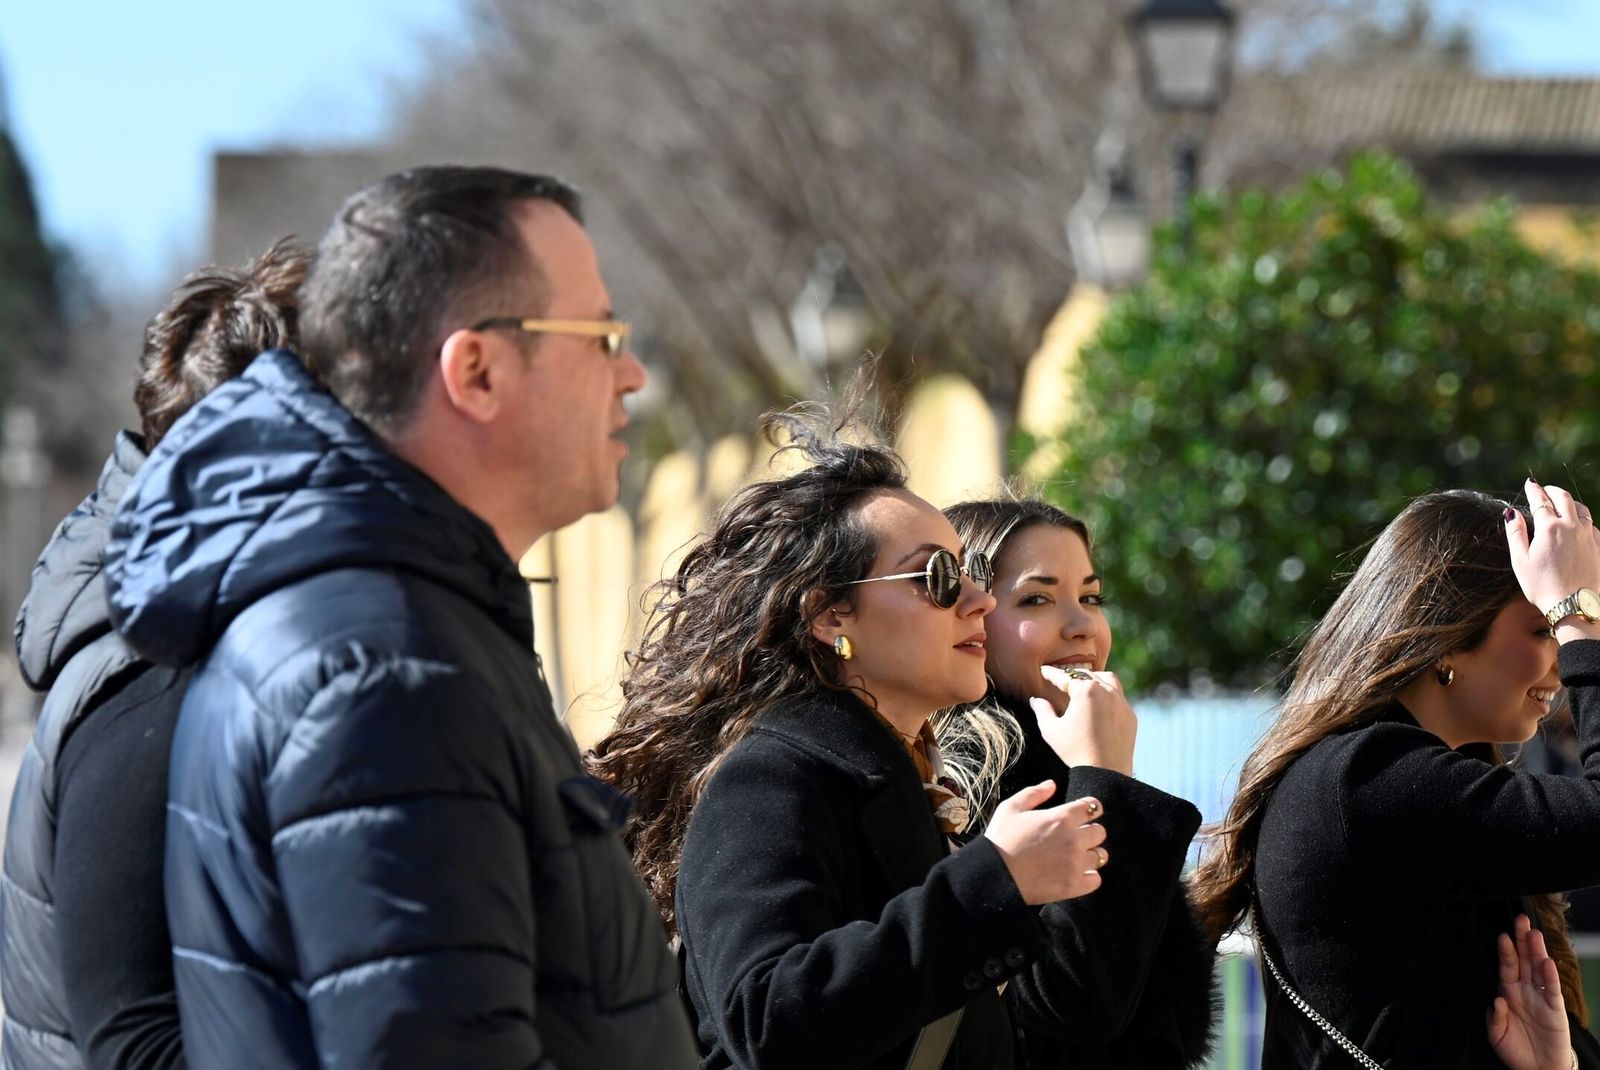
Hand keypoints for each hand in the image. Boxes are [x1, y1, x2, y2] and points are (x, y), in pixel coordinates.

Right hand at [983, 783, 1106, 905]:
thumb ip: (1034, 793)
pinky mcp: (1074, 885)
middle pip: (1100, 832)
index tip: (1082, 815)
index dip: (1088, 809)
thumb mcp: (1011, 808)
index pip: (1093, 806)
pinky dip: (1089, 877)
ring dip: (1090, 855)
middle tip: (1074, 838)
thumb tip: (1052, 784)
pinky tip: (1075, 874)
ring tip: (1074, 858)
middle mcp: (1074, 839)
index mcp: (1062, 817)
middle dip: (1089, 832)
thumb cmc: (1000, 839)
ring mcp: (1076, 864)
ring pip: (1101, 856)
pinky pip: (1096, 880)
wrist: (994, 875)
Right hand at [1034, 666, 1136, 774]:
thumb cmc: (1075, 751)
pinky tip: (1100, 703)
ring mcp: (1121, 702)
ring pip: (1107, 679)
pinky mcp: (1130, 715)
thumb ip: (1042, 710)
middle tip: (1061, 679)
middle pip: (1086, 675)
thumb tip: (1036, 700)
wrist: (1106, 772)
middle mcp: (1106, 691)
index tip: (1044, 671)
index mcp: (1085, 691)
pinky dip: (1108, 694)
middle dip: (1072, 675)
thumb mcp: (1051, 730)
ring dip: (1094, 679)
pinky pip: (1119, 696)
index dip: (1052, 673)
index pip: (1064, 677)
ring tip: (1084, 686)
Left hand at [1487, 914, 1570, 1069]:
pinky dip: (1550, 976)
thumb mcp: (1495, 1034)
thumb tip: (1497, 1001)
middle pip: (1524, 960)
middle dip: (1522, 940)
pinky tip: (1547, 962)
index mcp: (1508, 992)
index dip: (1505, 951)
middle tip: (1521, 920)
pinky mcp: (1555, 1010)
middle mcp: (1525, 990)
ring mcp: (1541, 998)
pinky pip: (1552, 991)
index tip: (1502, 935)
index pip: (1507, 966)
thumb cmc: (1515, 1048)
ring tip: (1534, 934)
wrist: (1537, 1068)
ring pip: (1539, 969)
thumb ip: (1494, 1018)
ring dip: (1537, 952)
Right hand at [1508, 480, 1599, 630]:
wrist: (1575, 605)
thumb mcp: (1520, 561)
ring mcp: (1589, 536)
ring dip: (1570, 501)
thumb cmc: (1542, 586)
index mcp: (1549, 528)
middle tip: (1545, 489)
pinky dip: (1583, 519)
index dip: (1534, 489)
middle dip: (1553, 490)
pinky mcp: (1599, 546)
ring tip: (1562, 503)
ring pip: (1582, 509)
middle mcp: (1572, 527)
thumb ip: (1515, 533)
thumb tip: (1511, 513)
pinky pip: (1592, 525)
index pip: (1540, 500)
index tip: (1530, 483)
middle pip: (1564, 498)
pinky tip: (1578, 524)